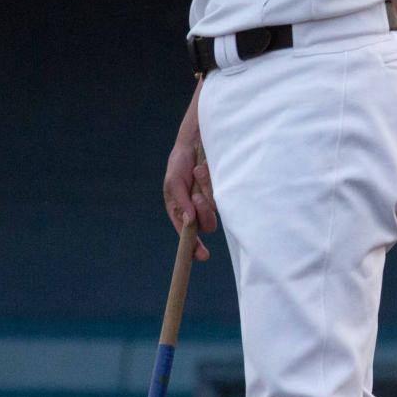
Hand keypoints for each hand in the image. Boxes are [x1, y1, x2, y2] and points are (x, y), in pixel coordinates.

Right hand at [163, 137, 216, 259]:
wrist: (196, 141)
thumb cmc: (180, 162)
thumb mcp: (173, 181)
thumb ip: (180, 201)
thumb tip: (188, 221)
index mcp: (181, 211)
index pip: (188, 235)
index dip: (194, 247)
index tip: (202, 255)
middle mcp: (197, 209)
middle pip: (207, 225)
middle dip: (203, 213)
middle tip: (197, 197)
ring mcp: (211, 199)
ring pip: (215, 210)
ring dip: (205, 192)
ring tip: (198, 173)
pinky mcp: (222, 190)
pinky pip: (221, 193)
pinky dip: (210, 180)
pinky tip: (204, 168)